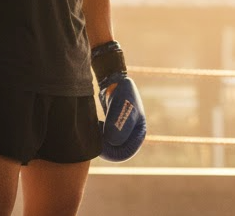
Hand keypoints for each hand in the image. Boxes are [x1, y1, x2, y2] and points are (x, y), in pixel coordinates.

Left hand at [91, 41, 146, 161]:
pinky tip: (96, 126)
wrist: (113, 81)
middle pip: (117, 153)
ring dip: (101, 142)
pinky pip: (106, 141)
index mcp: (139, 132)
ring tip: (96, 127)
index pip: (125, 153)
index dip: (111, 152)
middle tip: (95, 136)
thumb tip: (112, 142)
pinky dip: (99, 137)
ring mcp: (123, 132)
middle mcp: (132, 135)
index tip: (100, 141)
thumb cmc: (121, 91)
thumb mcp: (122, 105)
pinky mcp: (114, 129)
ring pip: (110, 147)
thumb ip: (118, 123)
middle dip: (105, 148)